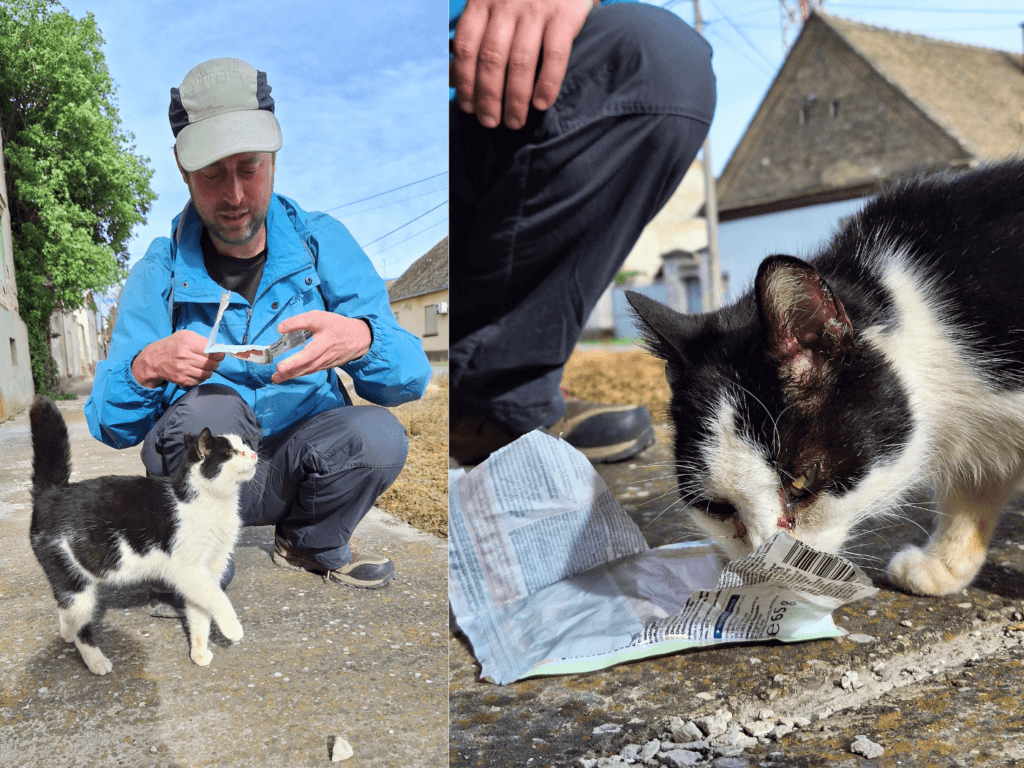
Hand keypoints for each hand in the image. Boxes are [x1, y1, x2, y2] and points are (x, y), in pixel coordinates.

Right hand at [132, 330, 224, 388]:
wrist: (154, 359)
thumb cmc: (173, 345)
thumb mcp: (186, 336)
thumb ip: (204, 341)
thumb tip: (221, 348)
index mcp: (187, 342)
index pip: (211, 351)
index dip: (219, 354)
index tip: (220, 354)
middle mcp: (184, 356)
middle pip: (211, 364)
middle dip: (215, 363)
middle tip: (212, 361)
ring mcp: (182, 369)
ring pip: (207, 374)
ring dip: (209, 371)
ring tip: (203, 366)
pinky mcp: (181, 380)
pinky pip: (200, 381)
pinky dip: (201, 377)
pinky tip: (195, 371)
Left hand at [271, 311, 370, 384]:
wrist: (359, 338)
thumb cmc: (338, 326)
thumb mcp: (319, 318)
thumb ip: (298, 322)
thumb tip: (280, 328)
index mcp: (322, 345)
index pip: (306, 355)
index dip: (293, 362)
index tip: (280, 367)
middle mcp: (323, 358)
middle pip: (304, 368)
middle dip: (289, 373)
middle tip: (275, 377)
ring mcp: (324, 363)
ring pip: (307, 371)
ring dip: (291, 375)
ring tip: (277, 378)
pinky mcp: (326, 365)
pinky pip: (311, 370)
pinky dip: (300, 373)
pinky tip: (291, 374)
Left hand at [452, 0, 593, 128]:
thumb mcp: (494, 3)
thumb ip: (476, 33)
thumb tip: (452, 77)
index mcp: (482, 1)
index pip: (465, 46)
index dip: (464, 81)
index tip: (468, 108)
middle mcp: (505, 4)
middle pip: (491, 59)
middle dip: (488, 97)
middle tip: (490, 122)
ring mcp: (536, 8)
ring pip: (520, 62)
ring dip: (515, 98)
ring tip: (514, 121)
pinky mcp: (564, 14)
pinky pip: (554, 55)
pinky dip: (547, 82)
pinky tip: (542, 103)